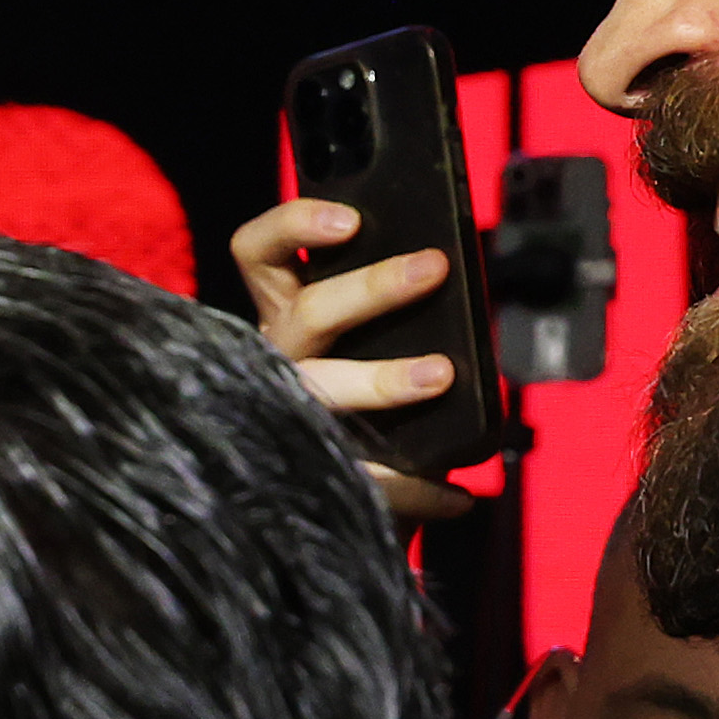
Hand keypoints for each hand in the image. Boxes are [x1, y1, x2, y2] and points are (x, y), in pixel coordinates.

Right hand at [230, 196, 475, 523]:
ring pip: (322, 387)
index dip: (293, 226)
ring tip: (442, 375)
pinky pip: (365, 475)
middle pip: (307, 313)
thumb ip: (390, 304)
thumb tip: (444, 273)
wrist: (342, 499)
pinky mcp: (314, 473)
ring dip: (382, 379)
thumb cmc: (364, 394)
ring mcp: (290, 416)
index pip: (260, 253)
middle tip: (432, 268)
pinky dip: (417, 486)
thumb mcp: (368, 334)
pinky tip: (458, 494)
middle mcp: (279, 359)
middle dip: (371, 287)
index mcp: (287, 314)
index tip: (350, 219)